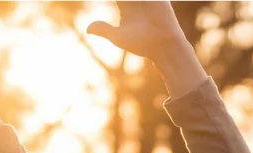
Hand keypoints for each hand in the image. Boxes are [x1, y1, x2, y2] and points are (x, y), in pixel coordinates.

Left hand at [86, 2, 207, 95]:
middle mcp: (137, 1)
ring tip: (130, 2)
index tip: (109, 0)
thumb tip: (88, 30)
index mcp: (126, 7)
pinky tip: (139, 1)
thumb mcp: (119, 37)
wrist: (164, 47)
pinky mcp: (160, 0)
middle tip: (122, 2)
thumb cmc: (143, 44)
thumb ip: (104, 30)